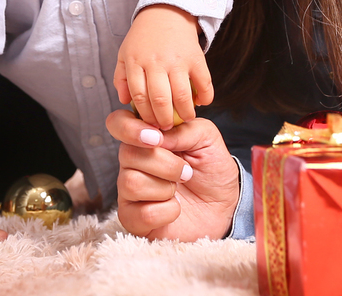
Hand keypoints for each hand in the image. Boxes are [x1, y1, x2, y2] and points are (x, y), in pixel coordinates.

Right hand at [106, 109, 240, 240]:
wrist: (224, 207)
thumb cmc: (212, 171)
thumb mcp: (207, 139)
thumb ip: (184, 129)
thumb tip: (158, 135)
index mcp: (145, 138)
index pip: (117, 123)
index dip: (130, 128)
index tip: (157, 138)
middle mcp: (132, 163)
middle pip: (127, 154)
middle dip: (165, 164)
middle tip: (187, 171)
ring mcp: (130, 192)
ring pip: (131, 183)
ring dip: (166, 188)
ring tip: (179, 189)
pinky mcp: (134, 219)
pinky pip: (142, 214)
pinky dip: (168, 211)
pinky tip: (176, 208)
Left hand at [114, 4, 214, 129]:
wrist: (167, 12)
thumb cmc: (144, 38)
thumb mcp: (125, 53)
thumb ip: (122, 78)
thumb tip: (125, 102)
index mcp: (136, 61)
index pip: (139, 96)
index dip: (145, 115)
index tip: (150, 125)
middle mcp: (156, 61)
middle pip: (160, 99)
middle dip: (163, 119)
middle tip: (167, 128)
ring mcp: (177, 59)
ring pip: (181, 95)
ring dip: (185, 113)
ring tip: (185, 118)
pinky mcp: (196, 57)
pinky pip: (204, 83)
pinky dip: (205, 97)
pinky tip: (200, 103)